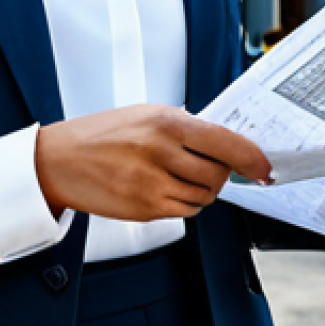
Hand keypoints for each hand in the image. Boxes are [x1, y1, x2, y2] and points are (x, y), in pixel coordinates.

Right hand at [36, 104, 270, 221]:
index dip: (251, 158)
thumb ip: (187, 128)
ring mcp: (150, 184)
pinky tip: (168, 188)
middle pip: (217, 175)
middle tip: (211, 168)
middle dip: (222, 175)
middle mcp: (160, 152)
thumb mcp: (148, 114)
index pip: (224, 142)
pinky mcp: (142, 209)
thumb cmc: (105, 133)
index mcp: (166, 122)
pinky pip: (183, 212)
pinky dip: (185, 203)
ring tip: (182, 176)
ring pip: (203, 197)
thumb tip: (228, 144)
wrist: (59, 160)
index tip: (265, 168)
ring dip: (203, 191)